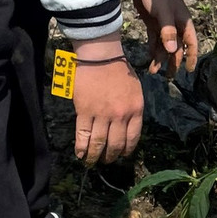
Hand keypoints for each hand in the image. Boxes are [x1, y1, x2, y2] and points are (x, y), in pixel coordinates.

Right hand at [70, 35, 142, 164]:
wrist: (101, 56)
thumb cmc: (119, 70)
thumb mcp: (135, 90)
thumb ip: (133, 110)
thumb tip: (127, 128)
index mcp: (136, 109)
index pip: (132, 138)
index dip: (126, 150)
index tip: (121, 155)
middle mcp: (120, 115)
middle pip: (115, 144)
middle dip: (110, 157)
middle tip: (106, 161)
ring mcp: (102, 114)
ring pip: (98, 143)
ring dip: (94, 156)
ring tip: (92, 161)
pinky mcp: (84, 111)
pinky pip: (82, 135)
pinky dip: (81, 147)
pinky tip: (80, 153)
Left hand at [131, 0, 198, 75]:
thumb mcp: (164, 13)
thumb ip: (168, 32)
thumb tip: (171, 52)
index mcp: (183, 23)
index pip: (191, 43)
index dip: (191, 57)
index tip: (189, 70)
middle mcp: (175, 26)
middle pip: (176, 48)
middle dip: (173, 62)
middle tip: (168, 77)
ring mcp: (164, 26)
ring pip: (164, 46)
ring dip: (160, 58)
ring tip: (153, 71)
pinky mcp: (153, 24)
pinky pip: (154, 40)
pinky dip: (152, 49)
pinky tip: (149, 58)